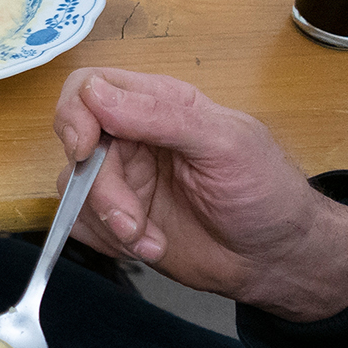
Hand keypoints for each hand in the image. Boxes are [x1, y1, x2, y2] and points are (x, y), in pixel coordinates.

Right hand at [53, 68, 347, 320]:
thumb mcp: (225, 144)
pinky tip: (147, 246)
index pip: (88, 87)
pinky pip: (80, 224)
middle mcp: (133, 138)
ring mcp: (122, 180)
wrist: (275, 259)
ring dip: (109, 224)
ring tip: (152, 242)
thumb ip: (160, 115)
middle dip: (100, 192)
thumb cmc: (264, 193)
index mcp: (158, 105)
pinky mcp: (116, 220)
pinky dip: (107, 242)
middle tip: (132, 223)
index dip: (75, 115)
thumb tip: (94, 93)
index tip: (85, 150)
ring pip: (73, 191)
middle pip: (76, 148)